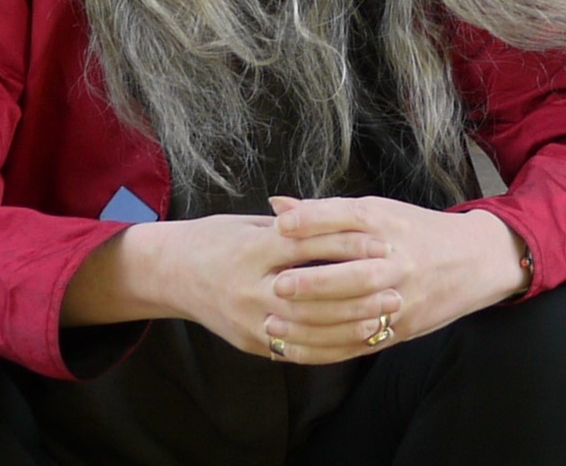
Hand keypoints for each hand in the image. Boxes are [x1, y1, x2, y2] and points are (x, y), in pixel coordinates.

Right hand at [62, 211, 401, 363]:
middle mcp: (248, 288)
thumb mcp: (248, 223)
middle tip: (393, 281)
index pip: (306, 246)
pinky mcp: (251, 343)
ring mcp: (249, 320)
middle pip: (313, 292)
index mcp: (250, 249)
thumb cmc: (215, 239)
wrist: (172, 273)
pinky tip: (359, 339)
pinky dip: (332, 347)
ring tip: (385, 312)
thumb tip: (337, 216)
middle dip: (357, 288)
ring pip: (309, 327)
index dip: (345, 244)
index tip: (379, 242)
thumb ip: (290, 225)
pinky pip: (298, 350)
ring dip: (352, 322)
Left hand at [264, 196, 526, 358]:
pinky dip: (324, 348)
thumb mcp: (377, 211)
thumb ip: (326, 212)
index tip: (280, 225)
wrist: (473, 261)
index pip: (349, 218)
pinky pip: (359, 342)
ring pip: (357, 314)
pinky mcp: (401, 329)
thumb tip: (277, 206)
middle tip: (279, 284)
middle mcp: (397, 260)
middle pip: (356, 272)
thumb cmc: (412, 230)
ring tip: (274, 321)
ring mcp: (402, 298)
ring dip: (314, 321)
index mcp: (388, 223)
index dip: (314, 220)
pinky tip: (293, 346)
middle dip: (317, 281)